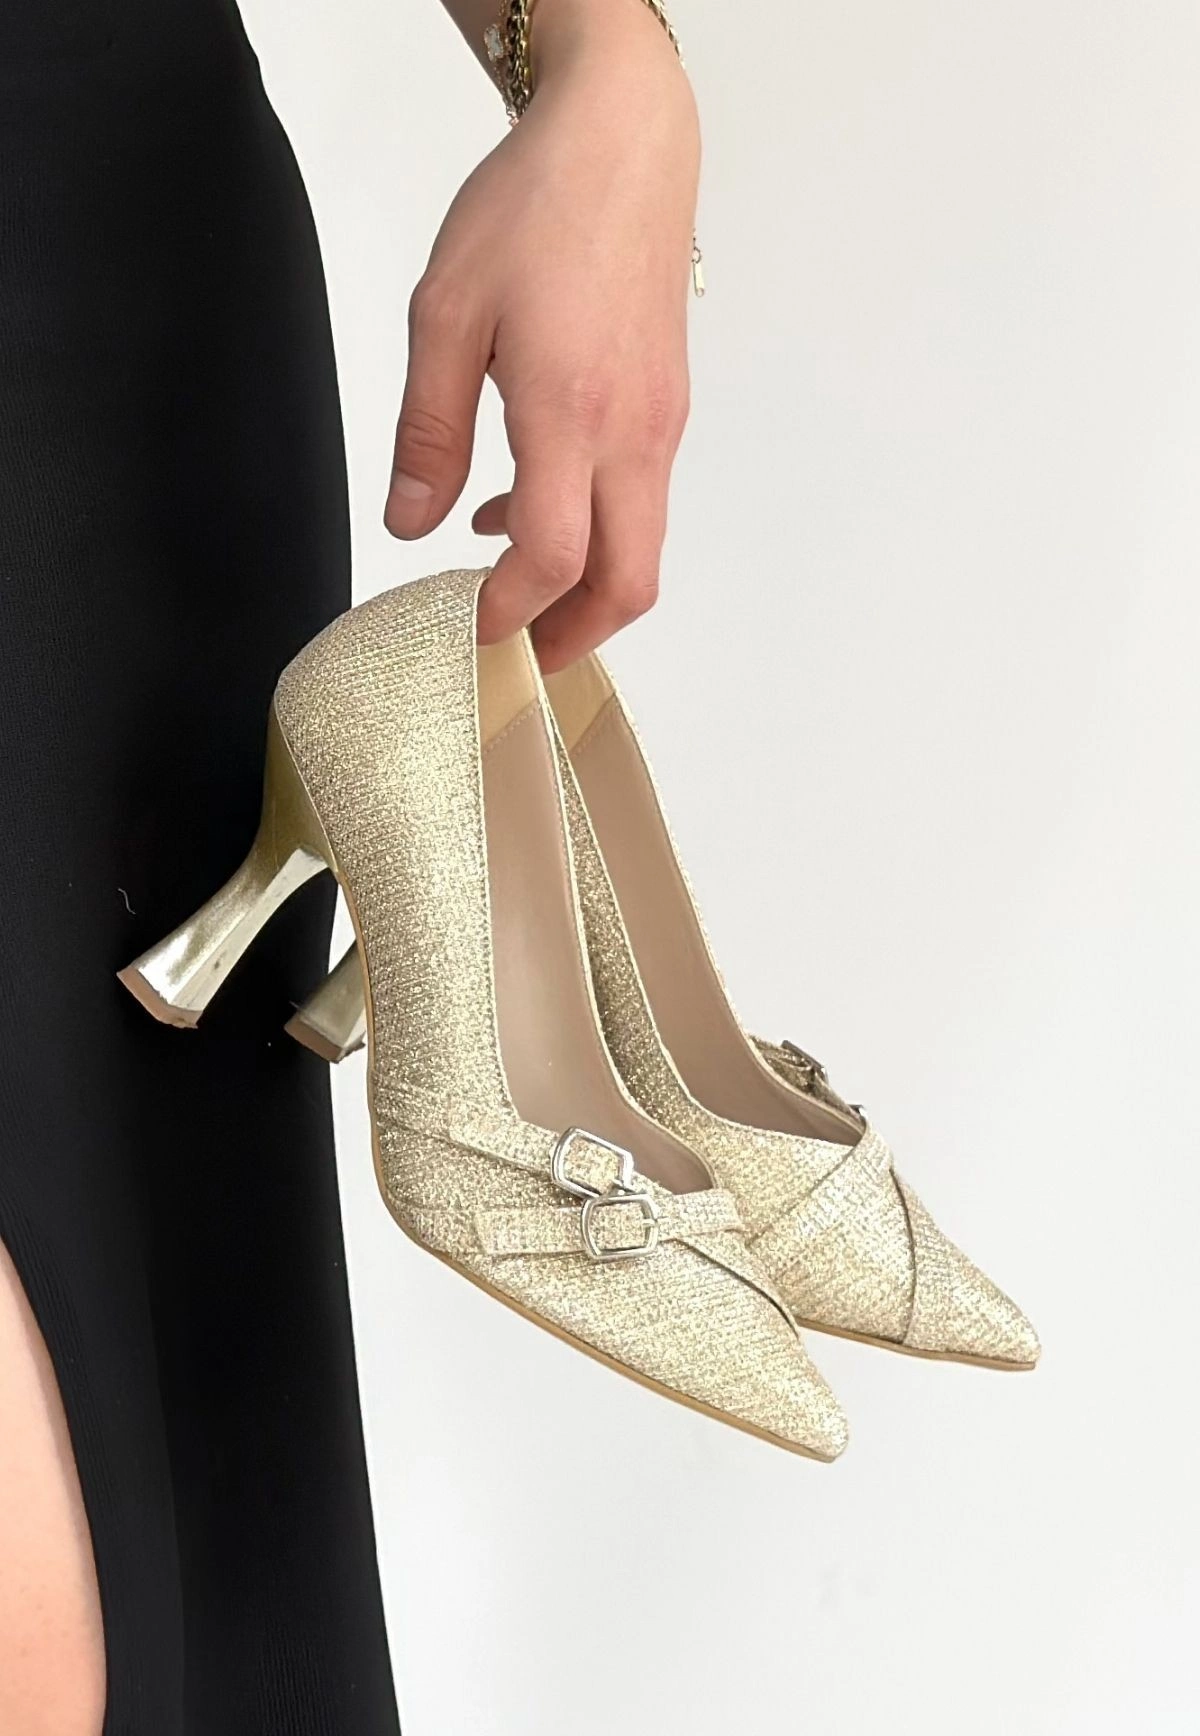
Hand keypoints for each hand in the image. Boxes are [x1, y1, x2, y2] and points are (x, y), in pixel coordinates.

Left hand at [384, 0, 698, 670]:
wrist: (624, 142)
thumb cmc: (534, 210)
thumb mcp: (446, 313)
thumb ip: (428, 430)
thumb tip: (410, 523)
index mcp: (573, 411)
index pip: (556, 558)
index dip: (512, 611)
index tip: (468, 628)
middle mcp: (634, 432)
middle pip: (628, 582)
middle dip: (573, 636)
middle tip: (515, 653)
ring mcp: (660, 423)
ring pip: (641, 546)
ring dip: (582, 585)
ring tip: (507, 584)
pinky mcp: (667, 406)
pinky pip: (638, 498)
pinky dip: (593, 530)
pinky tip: (524, 503)